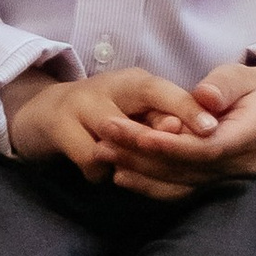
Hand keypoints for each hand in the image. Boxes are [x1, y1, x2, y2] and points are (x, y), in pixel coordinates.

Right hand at [4, 61, 224, 197]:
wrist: (43, 111)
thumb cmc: (104, 112)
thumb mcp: (135, 110)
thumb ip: (163, 119)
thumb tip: (203, 134)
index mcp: (133, 82)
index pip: (162, 91)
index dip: (187, 109)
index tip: (211, 129)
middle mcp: (107, 87)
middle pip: (136, 115)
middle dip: (157, 141)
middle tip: (178, 156)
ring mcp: (80, 104)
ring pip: (111, 139)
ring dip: (125, 160)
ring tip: (131, 173)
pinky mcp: (58, 124)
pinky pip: (88, 158)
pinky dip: (99, 173)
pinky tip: (103, 174)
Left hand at [98, 58, 255, 196]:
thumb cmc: (246, 89)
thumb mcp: (238, 76)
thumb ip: (222, 86)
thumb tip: (204, 97)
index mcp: (252, 136)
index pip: (208, 148)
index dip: (173, 145)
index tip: (140, 136)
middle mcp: (241, 166)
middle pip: (188, 168)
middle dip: (145, 157)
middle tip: (106, 141)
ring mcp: (227, 181)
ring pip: (180, 183)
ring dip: (140, 172)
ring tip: (104, 154)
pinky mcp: (212, 186)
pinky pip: (179, 190)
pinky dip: (149, 184)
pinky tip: (122, 174)